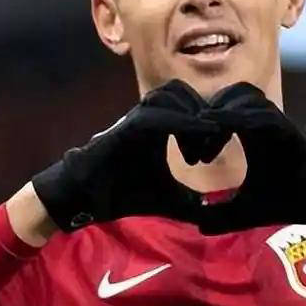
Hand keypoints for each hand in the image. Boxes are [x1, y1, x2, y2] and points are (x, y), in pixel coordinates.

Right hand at [31, 79, 227, 231]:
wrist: (89, 199)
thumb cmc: (126, 194)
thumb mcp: (170, 200)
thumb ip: (192, 202)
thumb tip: (214, 212)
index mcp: (161, 126)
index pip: (192, 106)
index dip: (210, 122)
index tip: (216, 152)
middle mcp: (149, 116)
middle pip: (185, 92)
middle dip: (204, 115)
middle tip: (210, 151)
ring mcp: (137, 117)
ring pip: (172, 93)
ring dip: (192, 117)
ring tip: (198, 153)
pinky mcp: (126, 126)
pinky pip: (156, 114)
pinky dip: (180, 123)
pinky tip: (194, 144)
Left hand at [197, 82, 305, 234]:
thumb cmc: (297, 199)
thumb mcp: (251, 210)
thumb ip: (224, 215)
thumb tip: (197, 224)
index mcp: (251, 132)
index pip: (220, 110)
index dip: (200, 125)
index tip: (189, 155)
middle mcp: (264, 120)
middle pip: (229, 94)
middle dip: (207, 114)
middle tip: (194, 152)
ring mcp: (279, 122)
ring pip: (245, 96)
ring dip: (222, 113)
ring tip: (207, 150)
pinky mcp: (291, 131)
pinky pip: (265, 115)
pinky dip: (242, 119)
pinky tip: (224, 134)